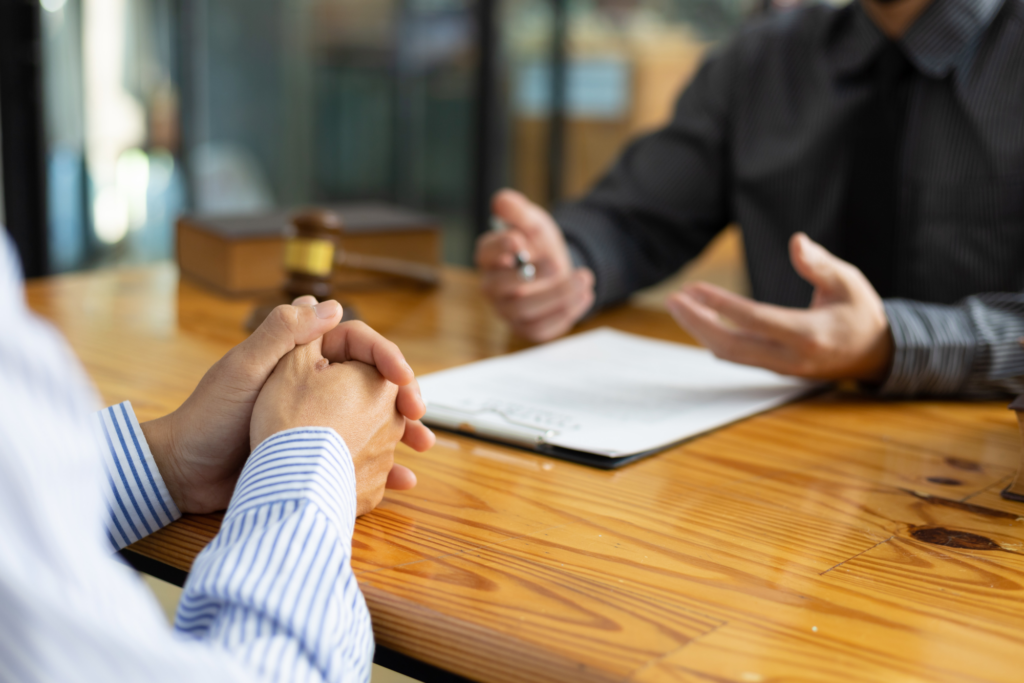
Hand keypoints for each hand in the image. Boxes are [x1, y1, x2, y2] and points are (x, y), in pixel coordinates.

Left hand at [143, 298, 431, 513]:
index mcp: (300, 355)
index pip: (358, 344)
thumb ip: (282, 333)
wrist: (184, 473)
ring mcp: (317, 419)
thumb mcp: (244, 370)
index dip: (387, 357)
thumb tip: (330, 303)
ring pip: (373, 418)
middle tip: (420, 416)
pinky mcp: (315, 451)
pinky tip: (401, 480)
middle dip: (403, 397)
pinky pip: (358, 453)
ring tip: (424, 448)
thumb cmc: (208, 417)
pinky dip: (381, 465)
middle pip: (373, 381)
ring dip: (401, 432)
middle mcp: (314, 383)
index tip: (406, 379)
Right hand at [475, 188, 594, 341]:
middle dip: (531, 275)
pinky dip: (566, 313)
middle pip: (501, 287)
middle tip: (556, 264)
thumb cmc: (539, 246)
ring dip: (557, 295)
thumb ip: (518, 211)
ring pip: (524, 310)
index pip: (485, 253)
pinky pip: (541, 329)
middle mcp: (493, 287)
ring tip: (583, 278)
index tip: (520, 242)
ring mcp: (508, 311)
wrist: (559, 269)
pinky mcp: (528, 328)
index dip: (500, 248)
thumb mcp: (533, 222)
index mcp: (489, 257)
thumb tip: (501, 201)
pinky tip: (585, 295)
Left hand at [666, 232, 892, 381]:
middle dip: (697, 322)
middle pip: (732, 345)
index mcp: (810, 335)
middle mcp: (791, 358)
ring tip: (679, 304)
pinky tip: (699, 318)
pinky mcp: (774, 369)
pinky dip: (714, 338)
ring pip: (730, 354)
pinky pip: (737, 356)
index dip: (721, 304)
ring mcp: (780, 368)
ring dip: (700, 330)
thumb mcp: (849, 281)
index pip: (755, 319)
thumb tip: (796, 241)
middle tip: (673, 299)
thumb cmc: (860, 311)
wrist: (875, 353)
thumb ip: (820, 264)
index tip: (694, 288)